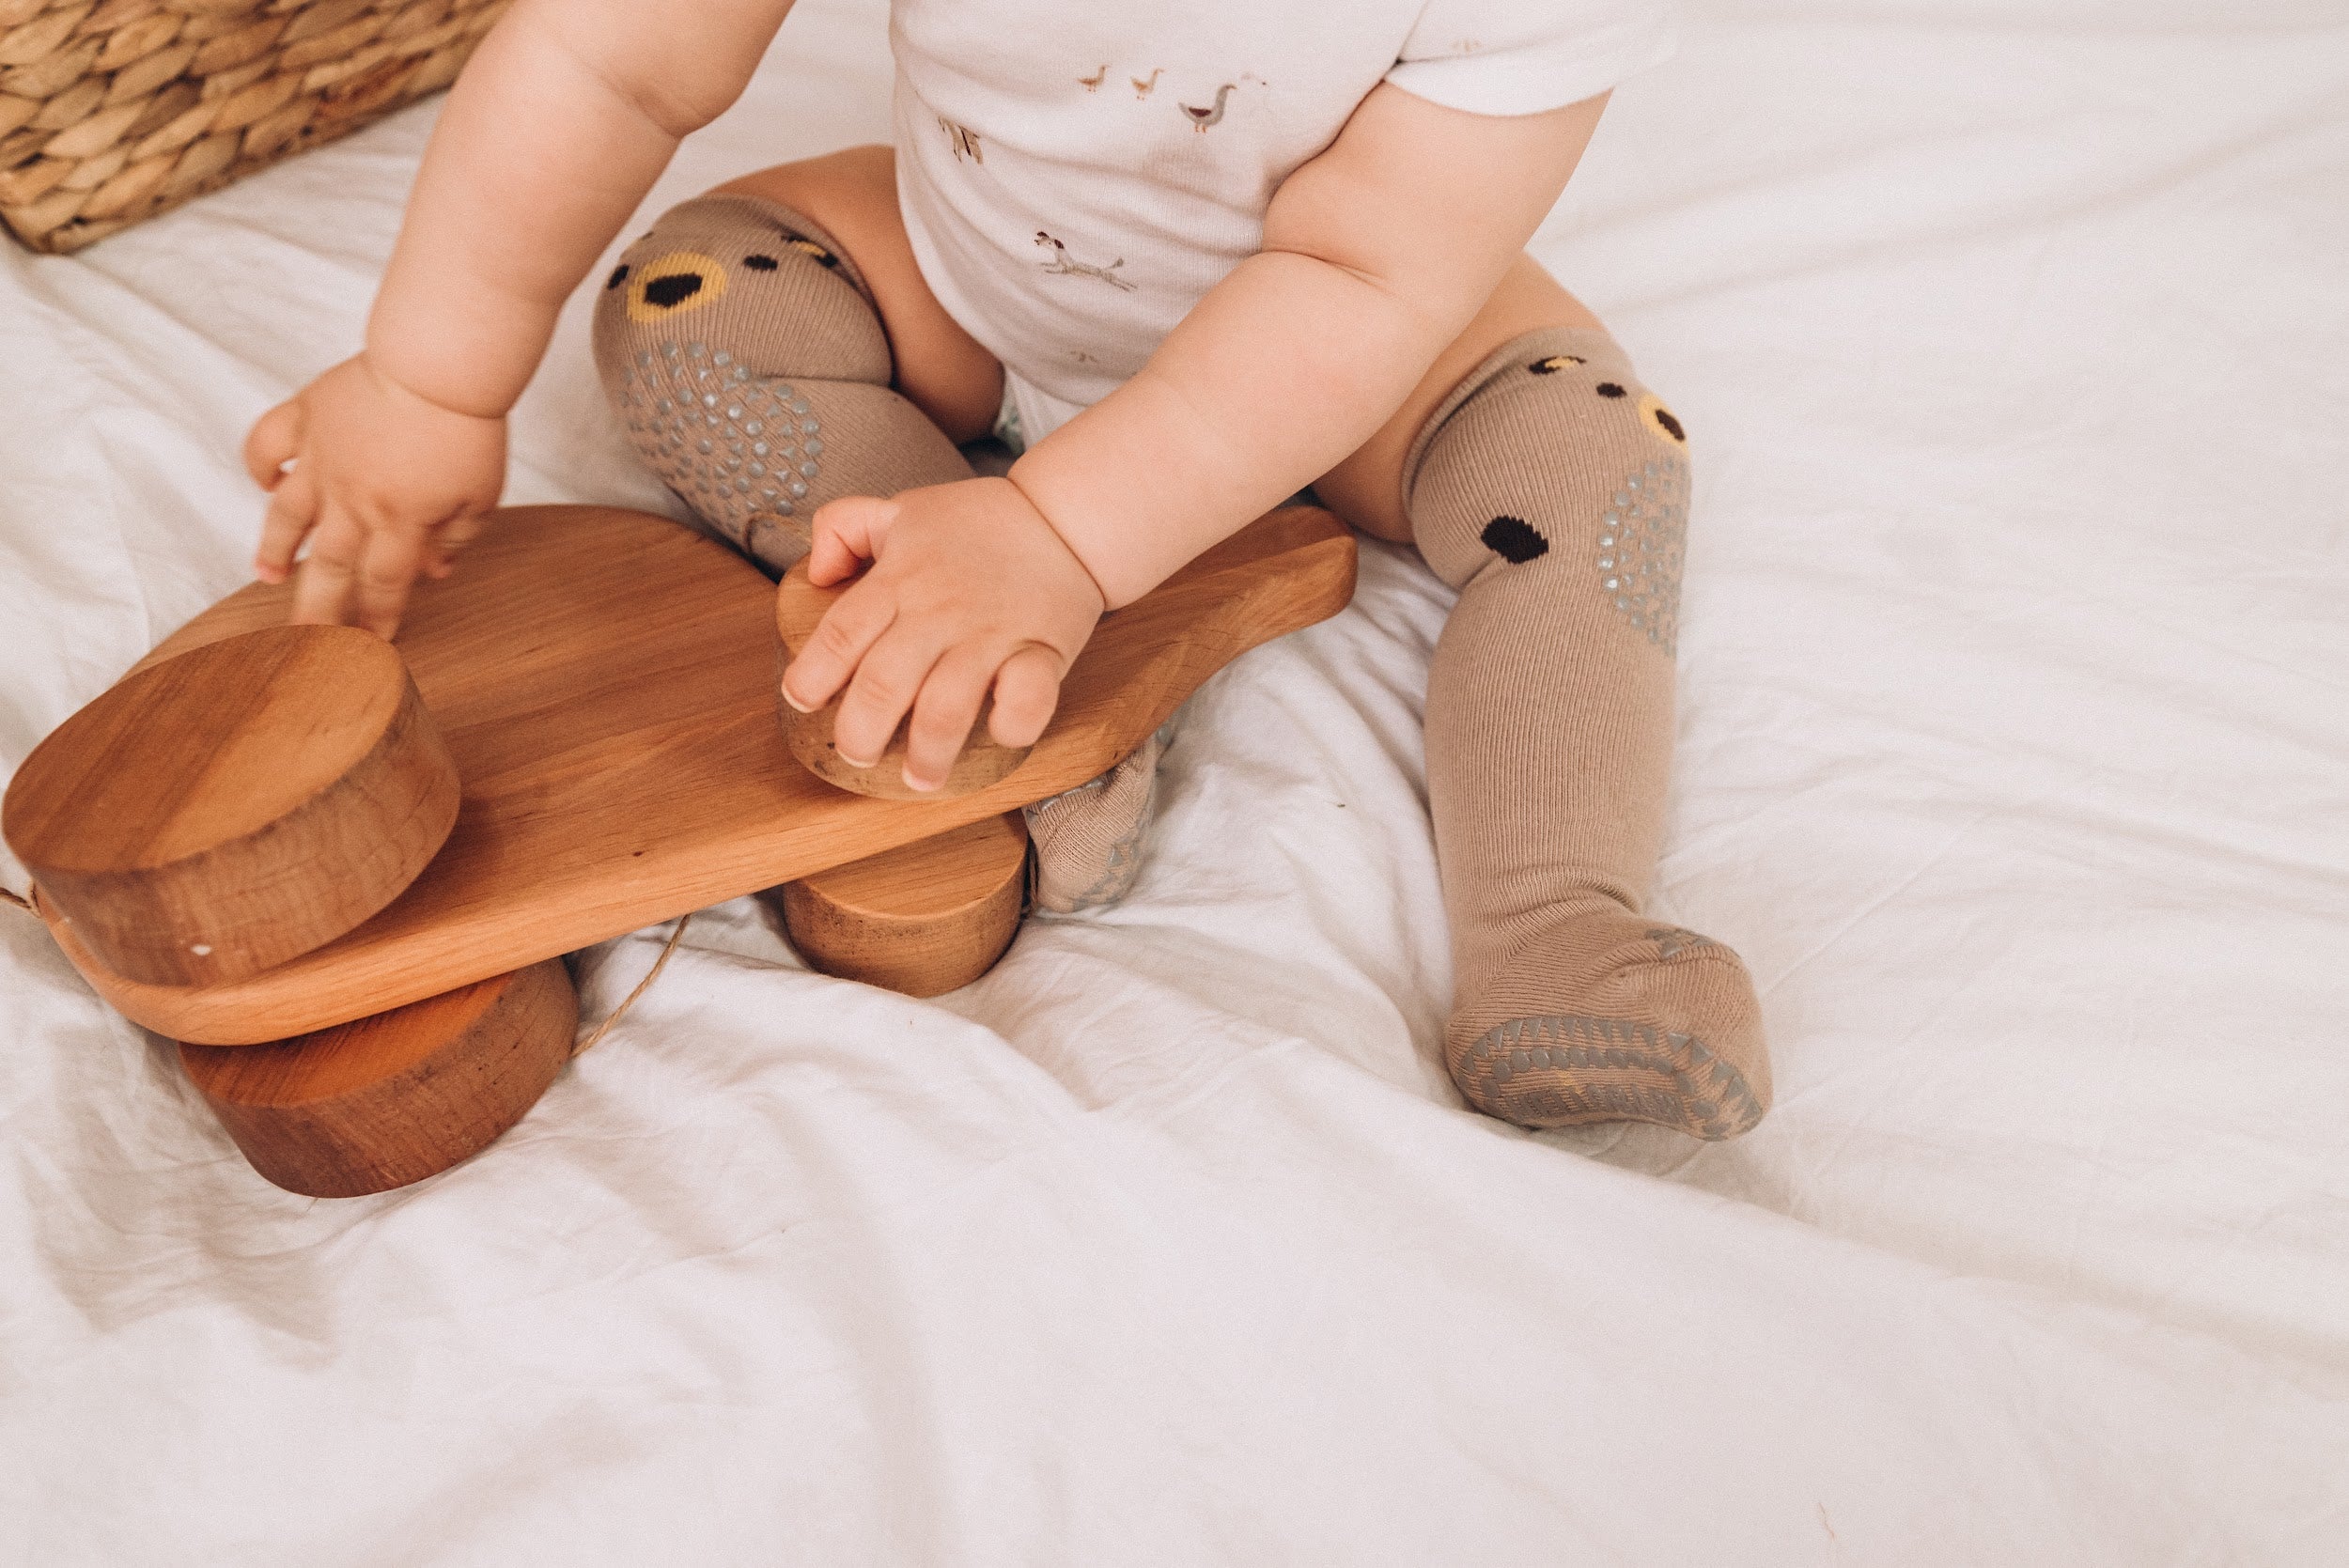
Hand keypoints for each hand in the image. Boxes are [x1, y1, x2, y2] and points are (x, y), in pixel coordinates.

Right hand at [243, 354, 505, 636]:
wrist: (439, 363)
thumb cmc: (467, 427)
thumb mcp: (480, 495)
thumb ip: (455, 538)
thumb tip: (435, 572)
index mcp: (398, 520)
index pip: (382, 585)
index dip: (376, 619)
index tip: (371, 645)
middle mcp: (351, 497)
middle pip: (328, 566)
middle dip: (317, 610)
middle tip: (305, 643)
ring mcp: (320, 457)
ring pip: (285, 515)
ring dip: (273, 548)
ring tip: (267, 577)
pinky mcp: (304, 416)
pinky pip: (266, 443)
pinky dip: (259, 465)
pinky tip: (264, 483)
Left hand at [781, 477, 1106, 791]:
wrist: (1065, 518)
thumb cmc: (979, 522)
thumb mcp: (901, 509)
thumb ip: (843, 528)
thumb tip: (815, 572)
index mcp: (900, 578)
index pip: (841, 633)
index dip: (813, 675)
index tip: (802, 701)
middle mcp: (939, 610)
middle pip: (883, 683)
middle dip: (860, 732)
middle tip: (857, 755)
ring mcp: (991, 634)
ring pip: (946, 707)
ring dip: (927, 753)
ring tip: (919, 779)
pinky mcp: (1042, 651)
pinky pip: (1026, 700)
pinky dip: (1011, 725)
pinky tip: (998, 735)